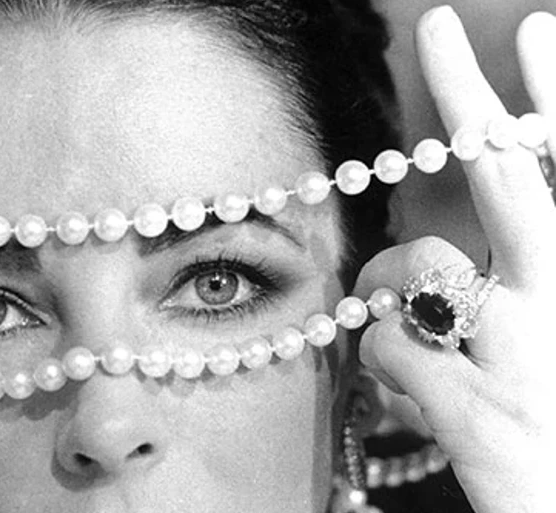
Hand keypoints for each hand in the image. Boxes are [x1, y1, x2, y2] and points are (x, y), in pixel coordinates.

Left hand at [354, 7, 555, 512]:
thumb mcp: (552, 337)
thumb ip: (510, 283)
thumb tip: (432, 244)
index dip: (553, 96)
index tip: (534, 29)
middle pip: (506, 176)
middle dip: (469, 94)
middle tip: (437, 26)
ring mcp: (521, 356)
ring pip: (412, 265)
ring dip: (385, 286)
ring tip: (403, 326)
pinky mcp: (475, 414)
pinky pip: (384, 349)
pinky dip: (380, 365)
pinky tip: (408, 393)